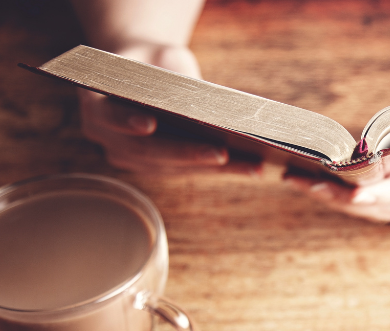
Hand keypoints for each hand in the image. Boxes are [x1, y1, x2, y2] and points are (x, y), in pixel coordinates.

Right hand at [78, 43, 259, 174]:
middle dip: (188, 154)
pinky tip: (250, 167)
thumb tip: (204, 101)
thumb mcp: (160, 56)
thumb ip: (172, 74)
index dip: (128, 121)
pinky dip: (219, 170)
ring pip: (173, 168)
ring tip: (250, 165)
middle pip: (149, 152)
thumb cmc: (152, 62)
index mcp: (97, 104)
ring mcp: (129, 158)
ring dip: (214, 169)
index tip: (149, 124)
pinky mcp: (154, 168)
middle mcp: (107, 138)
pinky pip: (188, 171)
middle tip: (222, 154)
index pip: (111, 116)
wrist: (141, 75)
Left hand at [285, 110, 389, 223]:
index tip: (352, 194)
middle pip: (383, 207)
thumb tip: (360, 151)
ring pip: (375, 213)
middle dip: (340, 196)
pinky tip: (322, 188)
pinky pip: (378, 211)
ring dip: (337, 200)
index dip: (378, 193)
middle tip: (302, 182)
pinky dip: (350, 201)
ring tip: (300, 182)